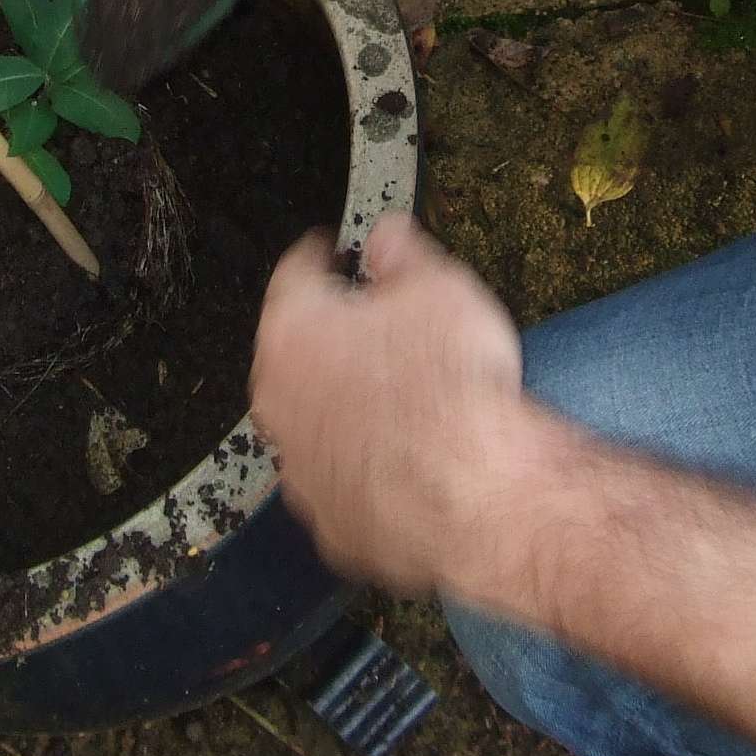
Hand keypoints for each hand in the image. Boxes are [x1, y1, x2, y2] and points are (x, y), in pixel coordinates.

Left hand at [249, 215, 537, 594]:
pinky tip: (407, 459)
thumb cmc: (452, 393)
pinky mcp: (330, 519)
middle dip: (334, 340)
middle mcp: (280, 400)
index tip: (334, 252)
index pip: (295, 273)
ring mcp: (300, 467)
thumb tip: (388, 235)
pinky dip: (366, 467)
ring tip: (404, 400)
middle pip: (298, 353)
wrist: (475, 494)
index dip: (324, 256)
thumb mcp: (440, 288)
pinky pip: (342, 480)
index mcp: (294, 330)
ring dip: (346, 408)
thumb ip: (402, 253)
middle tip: (382, 331)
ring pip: (315, 421)